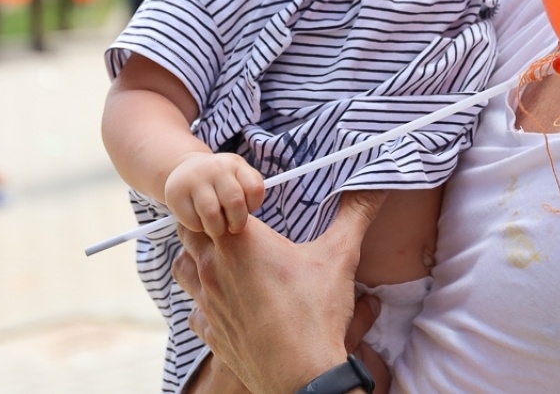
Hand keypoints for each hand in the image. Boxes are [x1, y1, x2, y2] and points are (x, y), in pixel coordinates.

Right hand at [165, 152, 265, 238]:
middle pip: (235, 203)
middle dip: (237, 223)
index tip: (247, 210)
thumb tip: (248, 222)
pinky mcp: (176, 193)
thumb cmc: (218, 183)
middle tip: (233, 227)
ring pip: (212, 215)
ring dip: (217, 229)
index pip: (255, 189)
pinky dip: (198, 228)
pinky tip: (199, 221)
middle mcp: (216, 167)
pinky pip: (193, 222)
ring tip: (216, 228)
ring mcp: (194, 178)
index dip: (254, 206)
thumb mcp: (236, 178)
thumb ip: (247, 193)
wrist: (184, 170)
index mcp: (235, 164)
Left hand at [173, 191, 385, 393]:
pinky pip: (192, 310)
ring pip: (181, 268)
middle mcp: (213, 266)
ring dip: (195, 260)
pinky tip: (223, 303)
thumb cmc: (317, 313)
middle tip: (231, 229)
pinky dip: (202, 302)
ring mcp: (206, 301)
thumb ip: (356, 213)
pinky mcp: (208, 331)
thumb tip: (379, 185)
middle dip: (205, 224)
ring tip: (222, 262)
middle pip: (188, 230)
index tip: (244, 205)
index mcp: (240, 240)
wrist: (302, 375)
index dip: (225, 199)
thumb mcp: (340, 256)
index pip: (213, 202)